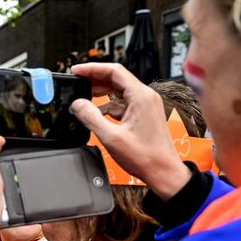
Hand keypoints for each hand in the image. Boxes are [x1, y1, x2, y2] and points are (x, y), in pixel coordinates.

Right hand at [69, 63, 191, 199]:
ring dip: (100, 92)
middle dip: (95, 79)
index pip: (114, 71)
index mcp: (141, 97)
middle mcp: (145, 97)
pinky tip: (96, 113)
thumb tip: (77, 105)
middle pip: (116, 78)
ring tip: (83, 97)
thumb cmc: (145, 156)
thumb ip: (91, 118)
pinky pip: (122, 103)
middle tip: (77, 82)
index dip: (92, 69)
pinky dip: (108, 105)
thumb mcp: (111, 137)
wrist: (163, 171)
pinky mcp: (143, 115)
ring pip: (119, 91)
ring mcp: (145, 105)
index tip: (77, 71)